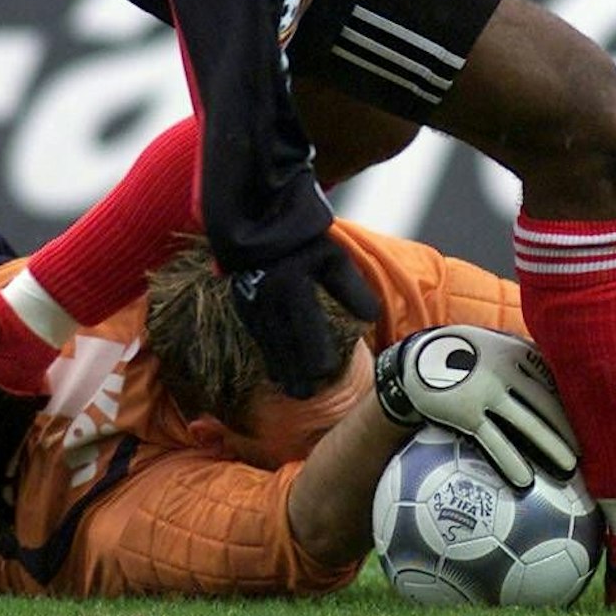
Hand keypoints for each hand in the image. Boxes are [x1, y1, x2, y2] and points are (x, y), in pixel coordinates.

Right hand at [227, 230, 380, 399]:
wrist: (259, 218)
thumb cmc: (304, 237)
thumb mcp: (333, 258)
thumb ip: (352, 289)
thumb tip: (371, 318)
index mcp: (292, 286)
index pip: (306, 328)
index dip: (315, 354)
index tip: (324, 375)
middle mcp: (269, 297)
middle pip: (286, 344)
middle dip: (296, 373)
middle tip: (306, 396)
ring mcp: (253, 302)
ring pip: (270, 344)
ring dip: (281, 369)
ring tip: (294, 391)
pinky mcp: (244, 303)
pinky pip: (259, 337)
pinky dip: (270, 355)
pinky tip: (277, 371)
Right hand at [375, 326, 579, 489]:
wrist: (417, 359)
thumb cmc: (464, 356)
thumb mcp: (495, 345)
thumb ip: (524, 357)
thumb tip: (560, 377)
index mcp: (518, 352)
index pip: (555, 380)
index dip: (578, 402)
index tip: (597, 422)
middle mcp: (506, 369)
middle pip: (546, 403)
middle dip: (571, 428)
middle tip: (591, 451)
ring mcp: (486, 390)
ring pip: (525, 423)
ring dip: (550, 446)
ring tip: (569, 468)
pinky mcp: (466, 411)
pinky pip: (493, 441)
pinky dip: (510, 461)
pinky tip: (524, 480)